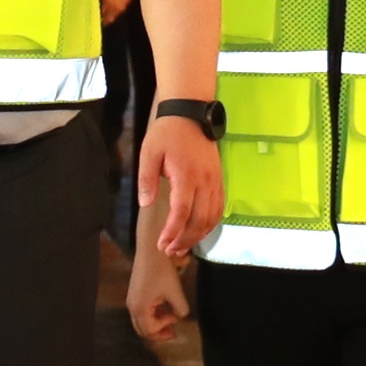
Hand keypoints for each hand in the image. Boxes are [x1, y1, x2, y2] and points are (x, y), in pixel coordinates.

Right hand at [125, 242, 191, 343]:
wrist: (152, 249)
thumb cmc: (163, 271)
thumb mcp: (176, 292)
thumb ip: (180, 310)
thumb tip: (180, 316)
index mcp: (140, 309)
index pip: (150, 330)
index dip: (164, 328)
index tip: (175, 317)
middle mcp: (132, 306)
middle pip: (142, 330)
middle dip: (157, 333)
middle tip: (172, 332)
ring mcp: (131, 299)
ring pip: (141, 320)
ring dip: (155, 323)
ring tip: (169, 319)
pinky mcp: (134, 292)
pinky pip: (141, 311)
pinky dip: (152, 314)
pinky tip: (163, 307)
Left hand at [137, 114, 221, 257]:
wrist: (191, 114)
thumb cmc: (167, 133)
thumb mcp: (149, 152)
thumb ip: (147, 179)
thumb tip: (146, 203)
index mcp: (186, 176)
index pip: (181, 212)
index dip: (172, 232)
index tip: (162, 244)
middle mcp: (204, 182)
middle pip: (199, 220)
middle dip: (185, 240)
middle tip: (170, 251)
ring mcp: (215, 182)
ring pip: (212, 217)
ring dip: (198, 236)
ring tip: (182, 246)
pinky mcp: (219, 180)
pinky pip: (219, 208)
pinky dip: (210, 225)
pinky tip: (199, 232)